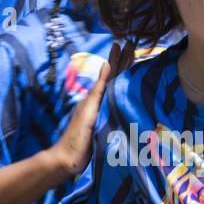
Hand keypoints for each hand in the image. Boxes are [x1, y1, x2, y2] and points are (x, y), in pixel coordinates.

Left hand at [47, 43, 126, 177]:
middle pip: (115, 78)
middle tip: (133, 46)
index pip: (111, 73)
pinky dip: (126, 95)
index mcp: (96, 97)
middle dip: (124, 63)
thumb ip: (99, 89)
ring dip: (126, 76)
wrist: (68, 160)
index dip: (118, 59)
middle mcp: (101, 102)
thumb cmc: (77, 136)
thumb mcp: (89, 110)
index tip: (125, 43)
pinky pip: (119, 104)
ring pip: (118, 89)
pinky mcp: (107, 125)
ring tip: (135, 63)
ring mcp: (104, 113)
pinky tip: (130, 94)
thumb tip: (106, 65)